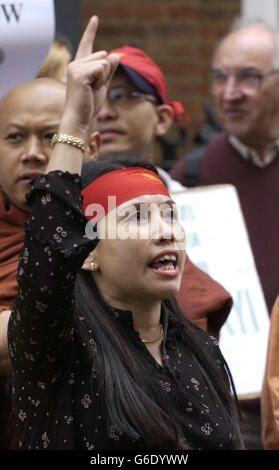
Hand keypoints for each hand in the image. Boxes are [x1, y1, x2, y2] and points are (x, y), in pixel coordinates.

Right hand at [61, 16, 119, 136]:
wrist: (79, 118)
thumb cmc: (89, 105)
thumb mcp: (102, 86)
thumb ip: (109, 71)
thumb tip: (115, 55)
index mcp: (80, 66)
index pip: (87, 45)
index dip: (91, 31)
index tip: (95, 18)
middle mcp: (76, 63)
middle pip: (104, 56)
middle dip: (106, 73)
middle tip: (94, 88)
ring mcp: (76, 67)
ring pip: (104, 62)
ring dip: (104, 78)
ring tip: (92, 90)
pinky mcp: (79, 73)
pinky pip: (102, 69)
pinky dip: (101, 80)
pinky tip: (91, 89)